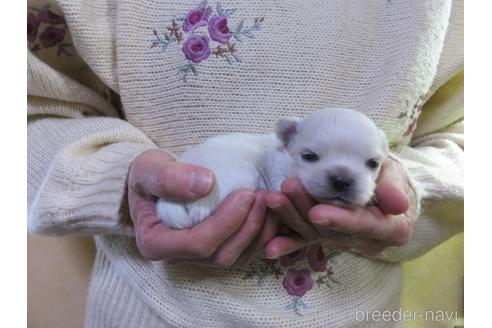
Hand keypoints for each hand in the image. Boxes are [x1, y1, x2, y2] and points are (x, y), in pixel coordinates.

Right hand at [127, 149, 272, 266]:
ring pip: (237, 258)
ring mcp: (199, 258)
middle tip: (264, 196)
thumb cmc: (148, 175)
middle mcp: (179, 258)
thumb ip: (169, 177)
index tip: (246, 194)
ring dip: (260, 232)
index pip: (198, 244)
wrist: (153, 181)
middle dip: (248, 227)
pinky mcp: (216, 250)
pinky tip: (271, 212)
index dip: (226, 223)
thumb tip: (205, 184)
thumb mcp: (148, 169)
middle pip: (222, 255)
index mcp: (157, 244)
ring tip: (271, 202)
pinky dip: (261, 234)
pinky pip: (244, 251)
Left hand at [264, 158, 416, 257]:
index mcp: (388, 229)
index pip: (363, 225)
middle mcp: (364, 240)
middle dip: (307, 210)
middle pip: (333, 230)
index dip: (340, 220)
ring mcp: (341, 240)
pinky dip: (288, 243)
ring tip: (273, 199)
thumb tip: (398, 205)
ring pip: (315, 233)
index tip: (318, 213)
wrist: (381, 186)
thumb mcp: (397, 176)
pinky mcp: (324, 236)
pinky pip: (305, 241)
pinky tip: (270, 247)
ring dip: (291, 218)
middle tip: (286, 189)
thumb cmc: (388, 179)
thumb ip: (395, 189)